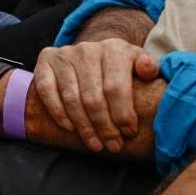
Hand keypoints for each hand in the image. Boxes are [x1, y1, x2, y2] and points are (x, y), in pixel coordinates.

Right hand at [32, 37, 160, 152]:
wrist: (93, 54)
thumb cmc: (120, 68)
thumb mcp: (138, 65)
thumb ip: (148, 67)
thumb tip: (146, 69)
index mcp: (114, 49)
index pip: (115, 87)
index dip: (122, 114)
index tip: (128, 133)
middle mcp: (87, 49)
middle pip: (93, 97)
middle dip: (104, 127)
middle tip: (112, 146)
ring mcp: (65, 54)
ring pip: (72, 98)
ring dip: (83, 126)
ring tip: (95, 144)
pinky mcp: (46, 60)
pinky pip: (48, 90)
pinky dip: (57, 112)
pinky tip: (69, 128)